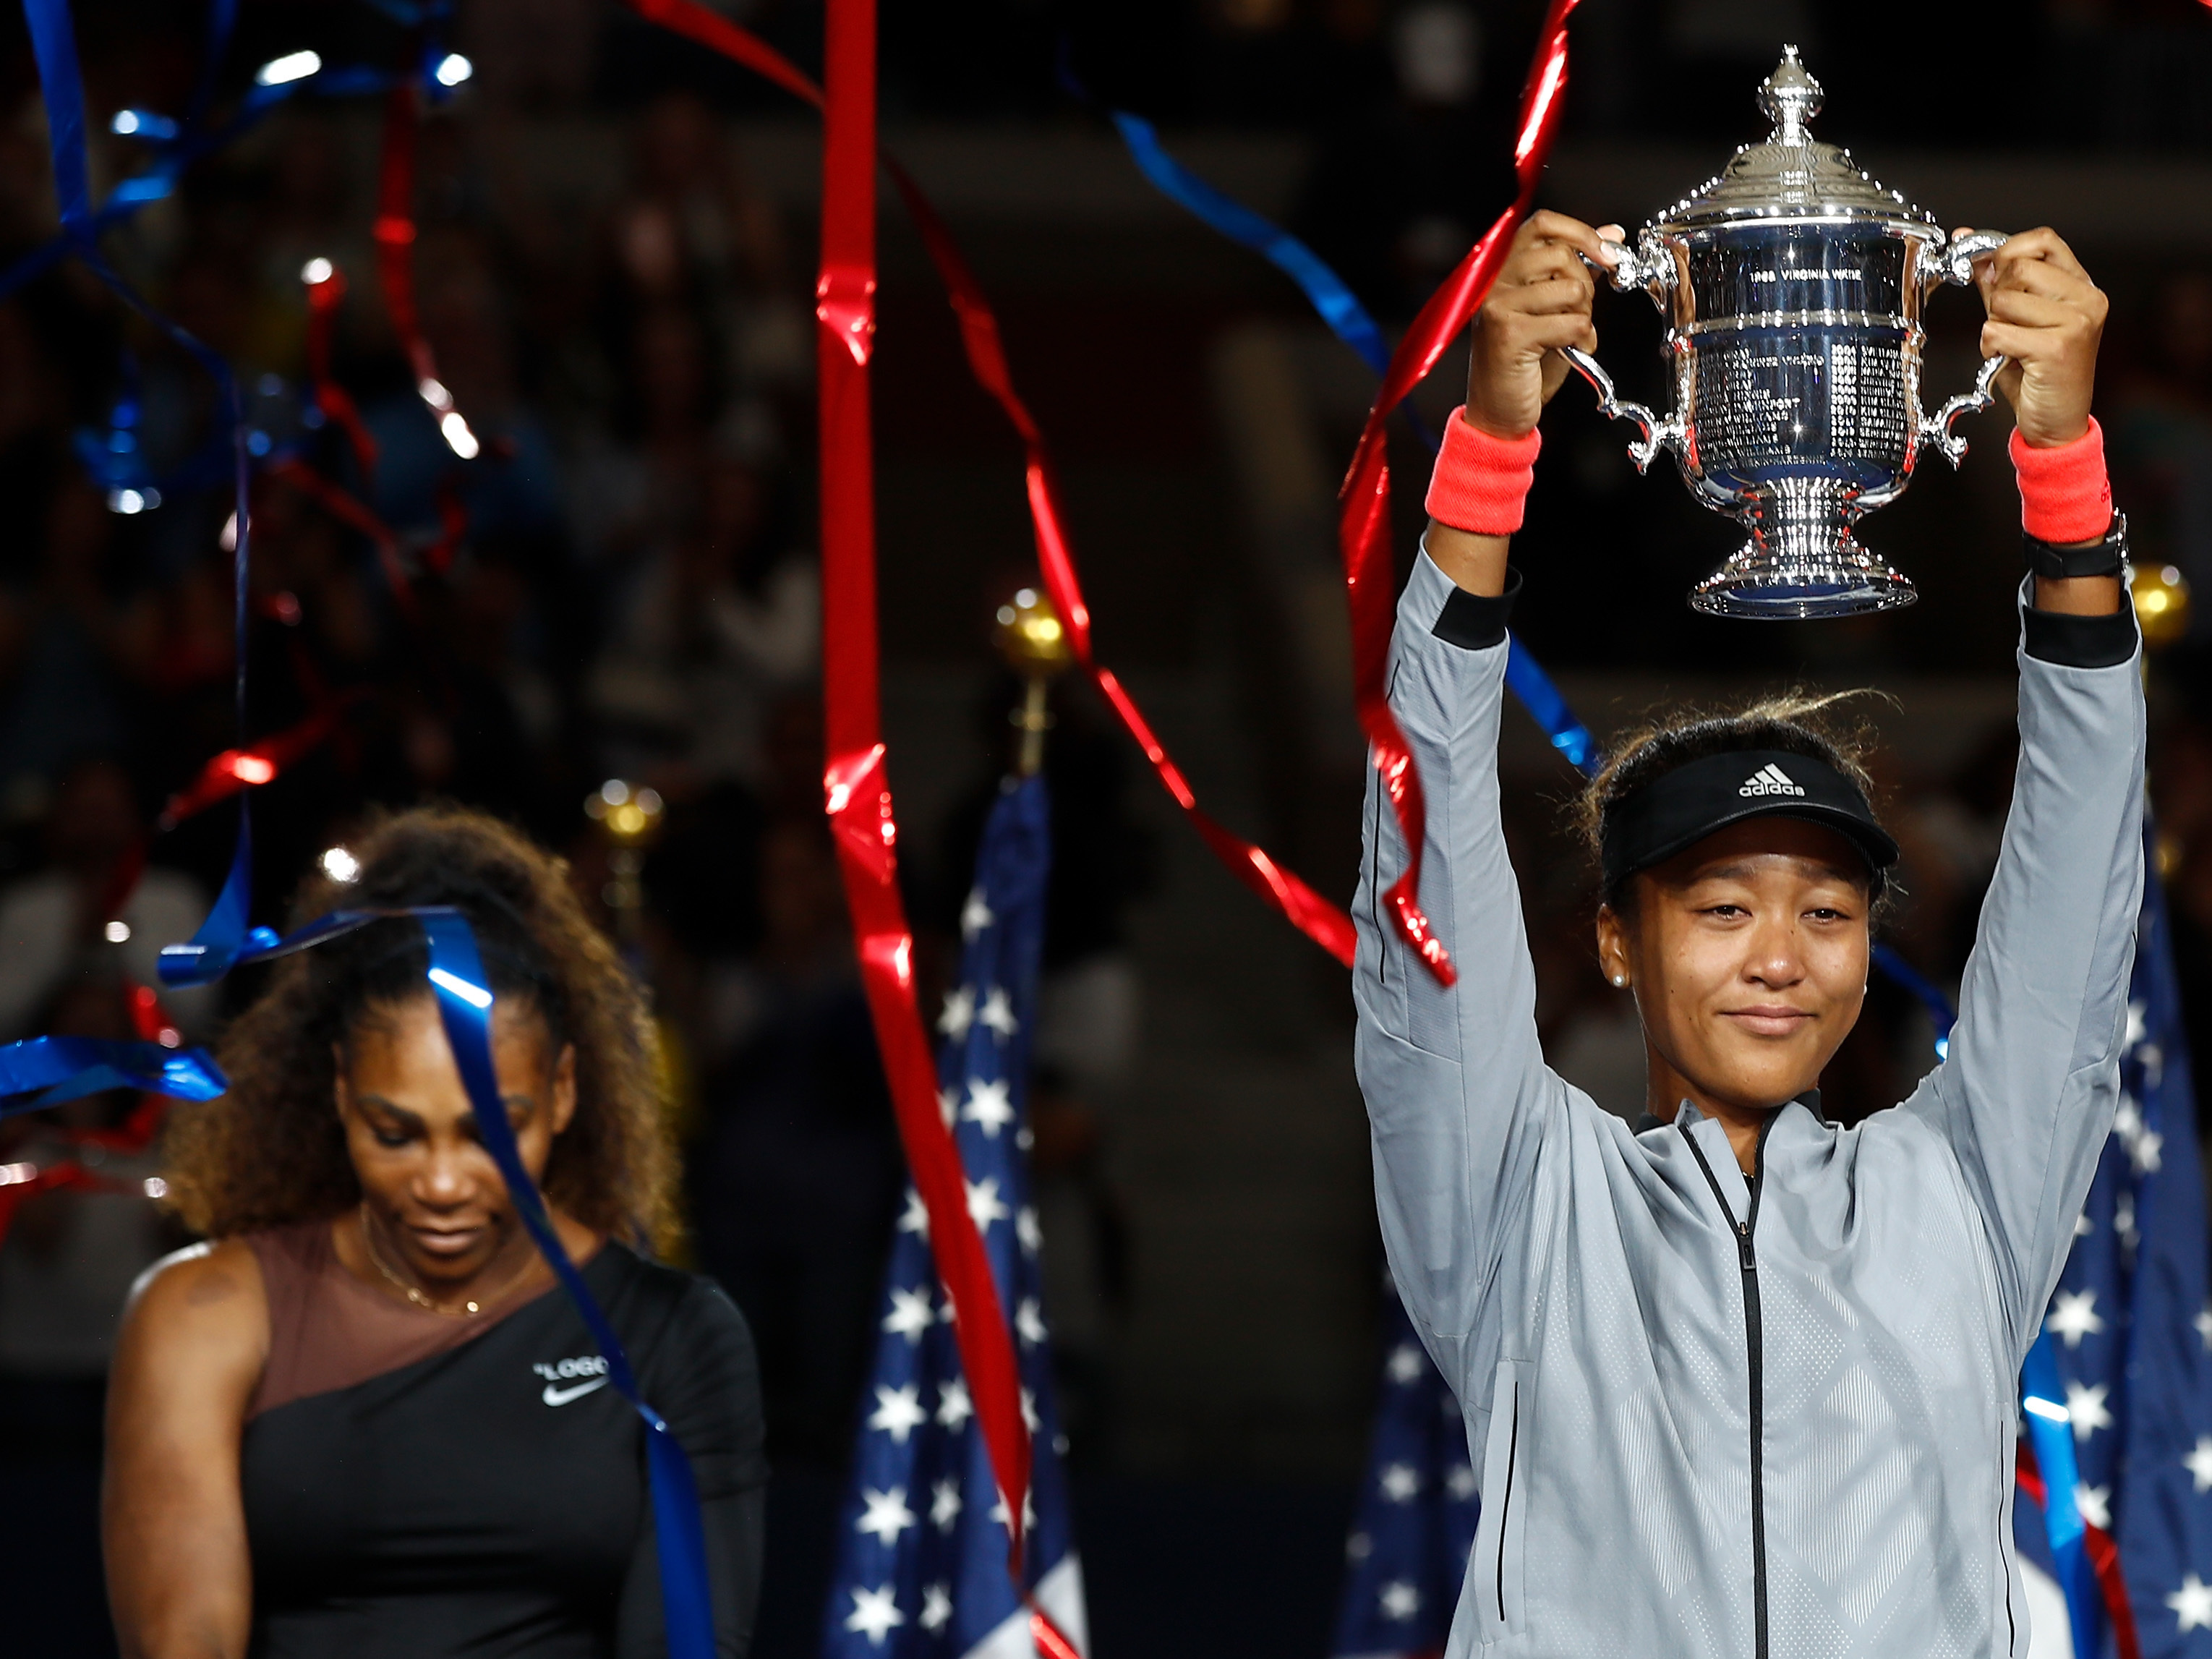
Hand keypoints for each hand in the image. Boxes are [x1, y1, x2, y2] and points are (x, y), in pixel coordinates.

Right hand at [1463, 212, 1622, 439]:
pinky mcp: (1510, 335)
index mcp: (1502, 272)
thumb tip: (1611, 235)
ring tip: (1572, 335)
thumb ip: (1577, 270)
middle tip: (1582, 312)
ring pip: (1572, 288)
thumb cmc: (1524, 364)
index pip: (1542, 224)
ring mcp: (1498, 307)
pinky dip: (1583, 340)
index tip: (1608, 251)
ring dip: (1585, 315)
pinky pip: (1572, 322)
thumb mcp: (1553, 309)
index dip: (1581, 232)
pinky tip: (1572, 352)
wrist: (1498, 413)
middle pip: (1561, 254)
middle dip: (1587, 284)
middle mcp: (1494, 284)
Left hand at [1972, 228, 2106, 449]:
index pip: (2043, 240)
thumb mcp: (2018, 318)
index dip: (2007, 252)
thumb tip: (1968, 240)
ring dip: (1993, 324)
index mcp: (2081, 286)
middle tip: (2007, 323)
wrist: (2057, 421)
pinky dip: (1990, 347)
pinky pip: (1997, 330)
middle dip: (1997, 296)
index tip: (1992, 274)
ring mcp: (2076, 321)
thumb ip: (1997, 280)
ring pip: (2004, 299)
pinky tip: (2006, 360)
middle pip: (2018, 268)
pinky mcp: (2057, 347)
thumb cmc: (2039, 372)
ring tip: (2010, 345)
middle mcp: (2086, 299)